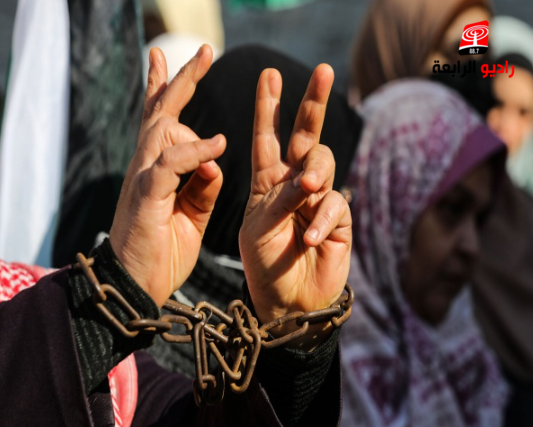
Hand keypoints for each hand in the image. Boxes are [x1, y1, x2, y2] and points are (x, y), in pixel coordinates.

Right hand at [109, 45, 225, 306]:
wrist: (137, 288)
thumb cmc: (162, 251)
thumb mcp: (191, 214)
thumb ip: (202, 186)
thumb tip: (216, 160)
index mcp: (158, 171)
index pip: (162, 122)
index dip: (167, 90)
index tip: (171, 61)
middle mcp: (147, 167)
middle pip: (161, 112)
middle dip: (180, 79)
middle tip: (204, 50)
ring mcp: (143, 179)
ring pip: (161, 127)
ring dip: (187, 104)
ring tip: (210, 89)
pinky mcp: (146, 196)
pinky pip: (170, 163)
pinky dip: (194, 152)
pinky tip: (218, 145)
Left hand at [239, 65, 351, 348]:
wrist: (287, 302)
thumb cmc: (264, 263)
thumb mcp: (258, 227)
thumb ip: (278, 199)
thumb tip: (307, 177)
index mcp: (267, 181)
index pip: (267, 138)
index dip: (268, 107)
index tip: (269, 75)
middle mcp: (293, 183)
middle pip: (306, 136)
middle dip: (314, 102)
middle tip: (324, 70)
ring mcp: (317, 199)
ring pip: (324, 163)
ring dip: (315, 171)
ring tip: (306, 190)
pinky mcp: (338, 218)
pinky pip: (334, 205)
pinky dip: (322, 220)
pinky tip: (310, 238)